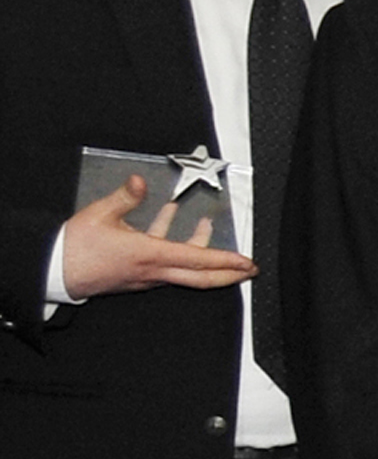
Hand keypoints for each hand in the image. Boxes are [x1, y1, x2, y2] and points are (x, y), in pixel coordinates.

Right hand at [52, 174, 253, 298]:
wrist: (50, 272)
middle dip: (227, 274)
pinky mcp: (133, 277)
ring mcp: (143, 277)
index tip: (246, 263)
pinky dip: (173, 246)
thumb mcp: (99, 215)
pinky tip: (166, 221)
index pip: (198, 261)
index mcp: (148, 256)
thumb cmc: (72, 248)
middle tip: (247, 269)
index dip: (225, 262)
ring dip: (198, 249)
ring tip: (203, 224)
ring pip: (182, 268)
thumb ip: (125, 196)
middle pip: (199, 277)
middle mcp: (151, 271)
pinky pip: (163, 264)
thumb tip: (141, 181)